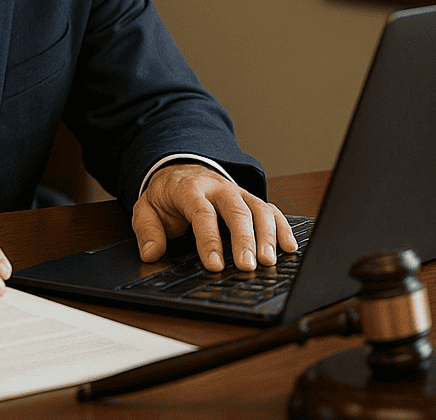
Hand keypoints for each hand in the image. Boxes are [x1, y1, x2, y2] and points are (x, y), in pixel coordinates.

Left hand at [131, 164, 296, 270]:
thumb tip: (151, 254)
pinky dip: (282, 228)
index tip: (214, 264)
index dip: (209, 240)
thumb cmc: (167, 195)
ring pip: (259, 209)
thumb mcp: (146, 208)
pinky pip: (271, 211)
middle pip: (237, 211)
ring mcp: (238, 193)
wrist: (180, 170)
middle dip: (244, 239)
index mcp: (189, 189)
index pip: (202, 213)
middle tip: (247, 266)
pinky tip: (288, 248)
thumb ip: (147, 230)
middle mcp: (218, 188)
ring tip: (268, 261)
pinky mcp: (251, 200)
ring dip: (267, 236)